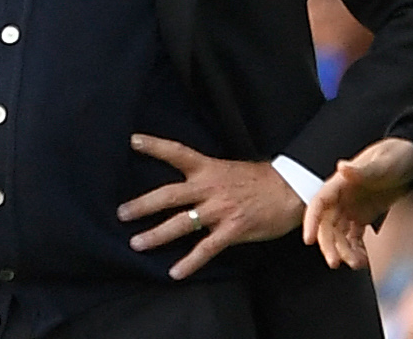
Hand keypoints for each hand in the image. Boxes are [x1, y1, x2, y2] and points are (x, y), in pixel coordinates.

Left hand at [116, 133, 303, 279]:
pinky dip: (189, 262)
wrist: (290, 190)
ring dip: (156, 235)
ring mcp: (220, 210)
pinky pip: (206, 248)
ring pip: (181, 223)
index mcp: (209, 168)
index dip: (155, 146)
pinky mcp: (232, 230)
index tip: (133, 141)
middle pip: (169, 195)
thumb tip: (186, 181)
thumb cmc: (260, 180)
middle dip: (142, 205)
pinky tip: (174, 272)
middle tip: (121, 214)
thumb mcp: (229, 169)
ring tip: (136, 243)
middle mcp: (209, 188)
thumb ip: (207, 176)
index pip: (177, 153)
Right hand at [302, 137, 412, 269]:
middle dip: (328, 244)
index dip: (311, 221)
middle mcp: (343, 196)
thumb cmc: (397, 155)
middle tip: (335, 262)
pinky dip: (356, 249)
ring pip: (339, 234)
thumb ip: (362, 170)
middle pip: (327, 224)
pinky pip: (354, 236)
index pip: (319, 203)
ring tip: (355, 263)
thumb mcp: (382, 162)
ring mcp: (352, 207)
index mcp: (341, 183)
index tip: (309, 239)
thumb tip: (341, 167)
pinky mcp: (364, 215)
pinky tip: (362, 260)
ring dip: (343, 250)